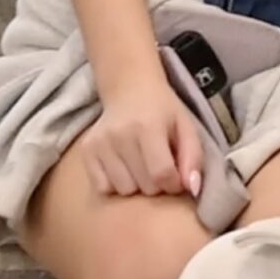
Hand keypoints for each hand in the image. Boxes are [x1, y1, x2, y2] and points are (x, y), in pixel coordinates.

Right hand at [75, 78, 206, 197]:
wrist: (129, 88)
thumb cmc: (163, 111)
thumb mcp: (186, 127)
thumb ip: (193, 157)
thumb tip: (193, 189)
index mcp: (148, 127)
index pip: (162, 173)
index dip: (174, 184)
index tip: (177, 179)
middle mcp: (120, 135)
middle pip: (144, 186)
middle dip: (158, 184)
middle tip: (160, 167)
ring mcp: (99, 144)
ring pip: (124, 190)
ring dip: (137, 186)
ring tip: (141, 166)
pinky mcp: (86, 151)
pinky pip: (102, 188)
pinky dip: (116, 185)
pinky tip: (124, 168)